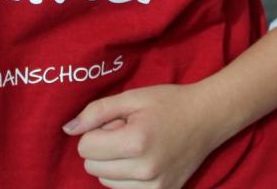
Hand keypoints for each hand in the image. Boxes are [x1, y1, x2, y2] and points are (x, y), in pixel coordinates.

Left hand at [66, 83, 233, 188]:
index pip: (85, 147)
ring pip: (105, 181)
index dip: (97, 131)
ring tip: (138, 146)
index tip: (118, 122)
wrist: (209, 117)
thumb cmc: (170, 102)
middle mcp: (145, 170)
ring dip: (114, 164)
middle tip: (129, 132)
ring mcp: (154, 187)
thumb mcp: (133, 97)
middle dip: (103, 148)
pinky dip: (126, 177)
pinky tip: (145, 160)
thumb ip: (97, 111)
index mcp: (136, 142)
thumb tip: (68, 130)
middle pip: (92, 167)